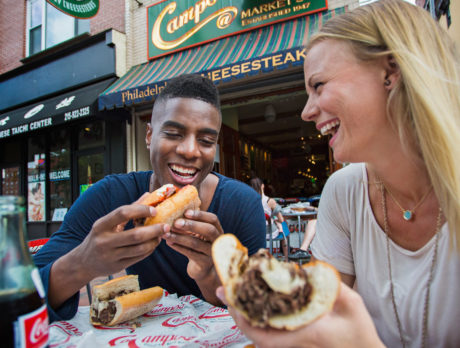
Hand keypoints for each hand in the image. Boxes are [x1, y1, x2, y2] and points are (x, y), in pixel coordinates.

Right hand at [72, 202, 165, 279]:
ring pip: (139, 249)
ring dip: (154, 241)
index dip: (141, 210)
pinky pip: (139, 258)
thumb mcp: (108, 222)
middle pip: (135, 235)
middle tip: (166, 225)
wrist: (83, 263)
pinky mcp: (117, 266)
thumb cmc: (100, 237)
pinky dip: (149, 250)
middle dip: (154, 230)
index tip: (155, 210)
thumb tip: (148, 194)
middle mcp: (104, 241)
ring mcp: (110, 256)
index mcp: (101, 225)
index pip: (122, 213)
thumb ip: (128, 209)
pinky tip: (153, 244)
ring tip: (161, 235)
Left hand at [163, 209, 222, 280]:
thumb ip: (192, 223)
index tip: (186, 212)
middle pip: (209, 230)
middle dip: (192, 225)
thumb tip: (174, 211)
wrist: (202, 268)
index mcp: (218, 230)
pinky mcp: (204, 263)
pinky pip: (191, 254)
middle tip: (175, 222)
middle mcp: (218, 241)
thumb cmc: (197, 245)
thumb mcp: (198, 233)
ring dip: (179, 237)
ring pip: (196, 243)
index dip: (200, 215)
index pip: (213, 219)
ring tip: (166, 233)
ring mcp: (212, 253)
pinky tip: (169, 243)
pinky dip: (179, 247)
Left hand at [216, 283, 384, 347]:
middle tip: (224, 288)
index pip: (261, 331)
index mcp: (302, 335)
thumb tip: (307, 271)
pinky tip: (254, 303)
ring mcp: (291, 346)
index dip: (241, 314)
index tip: (229, 295)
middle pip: (254, 332)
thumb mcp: (351, 304)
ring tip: (235, 292)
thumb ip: (330, 286)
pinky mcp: (293, 343)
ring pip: (260, 333)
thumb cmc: (360, 334)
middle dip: (236, 309)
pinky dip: (258, 318)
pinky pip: (269, 333)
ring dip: (245, 313)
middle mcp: (292, 344)